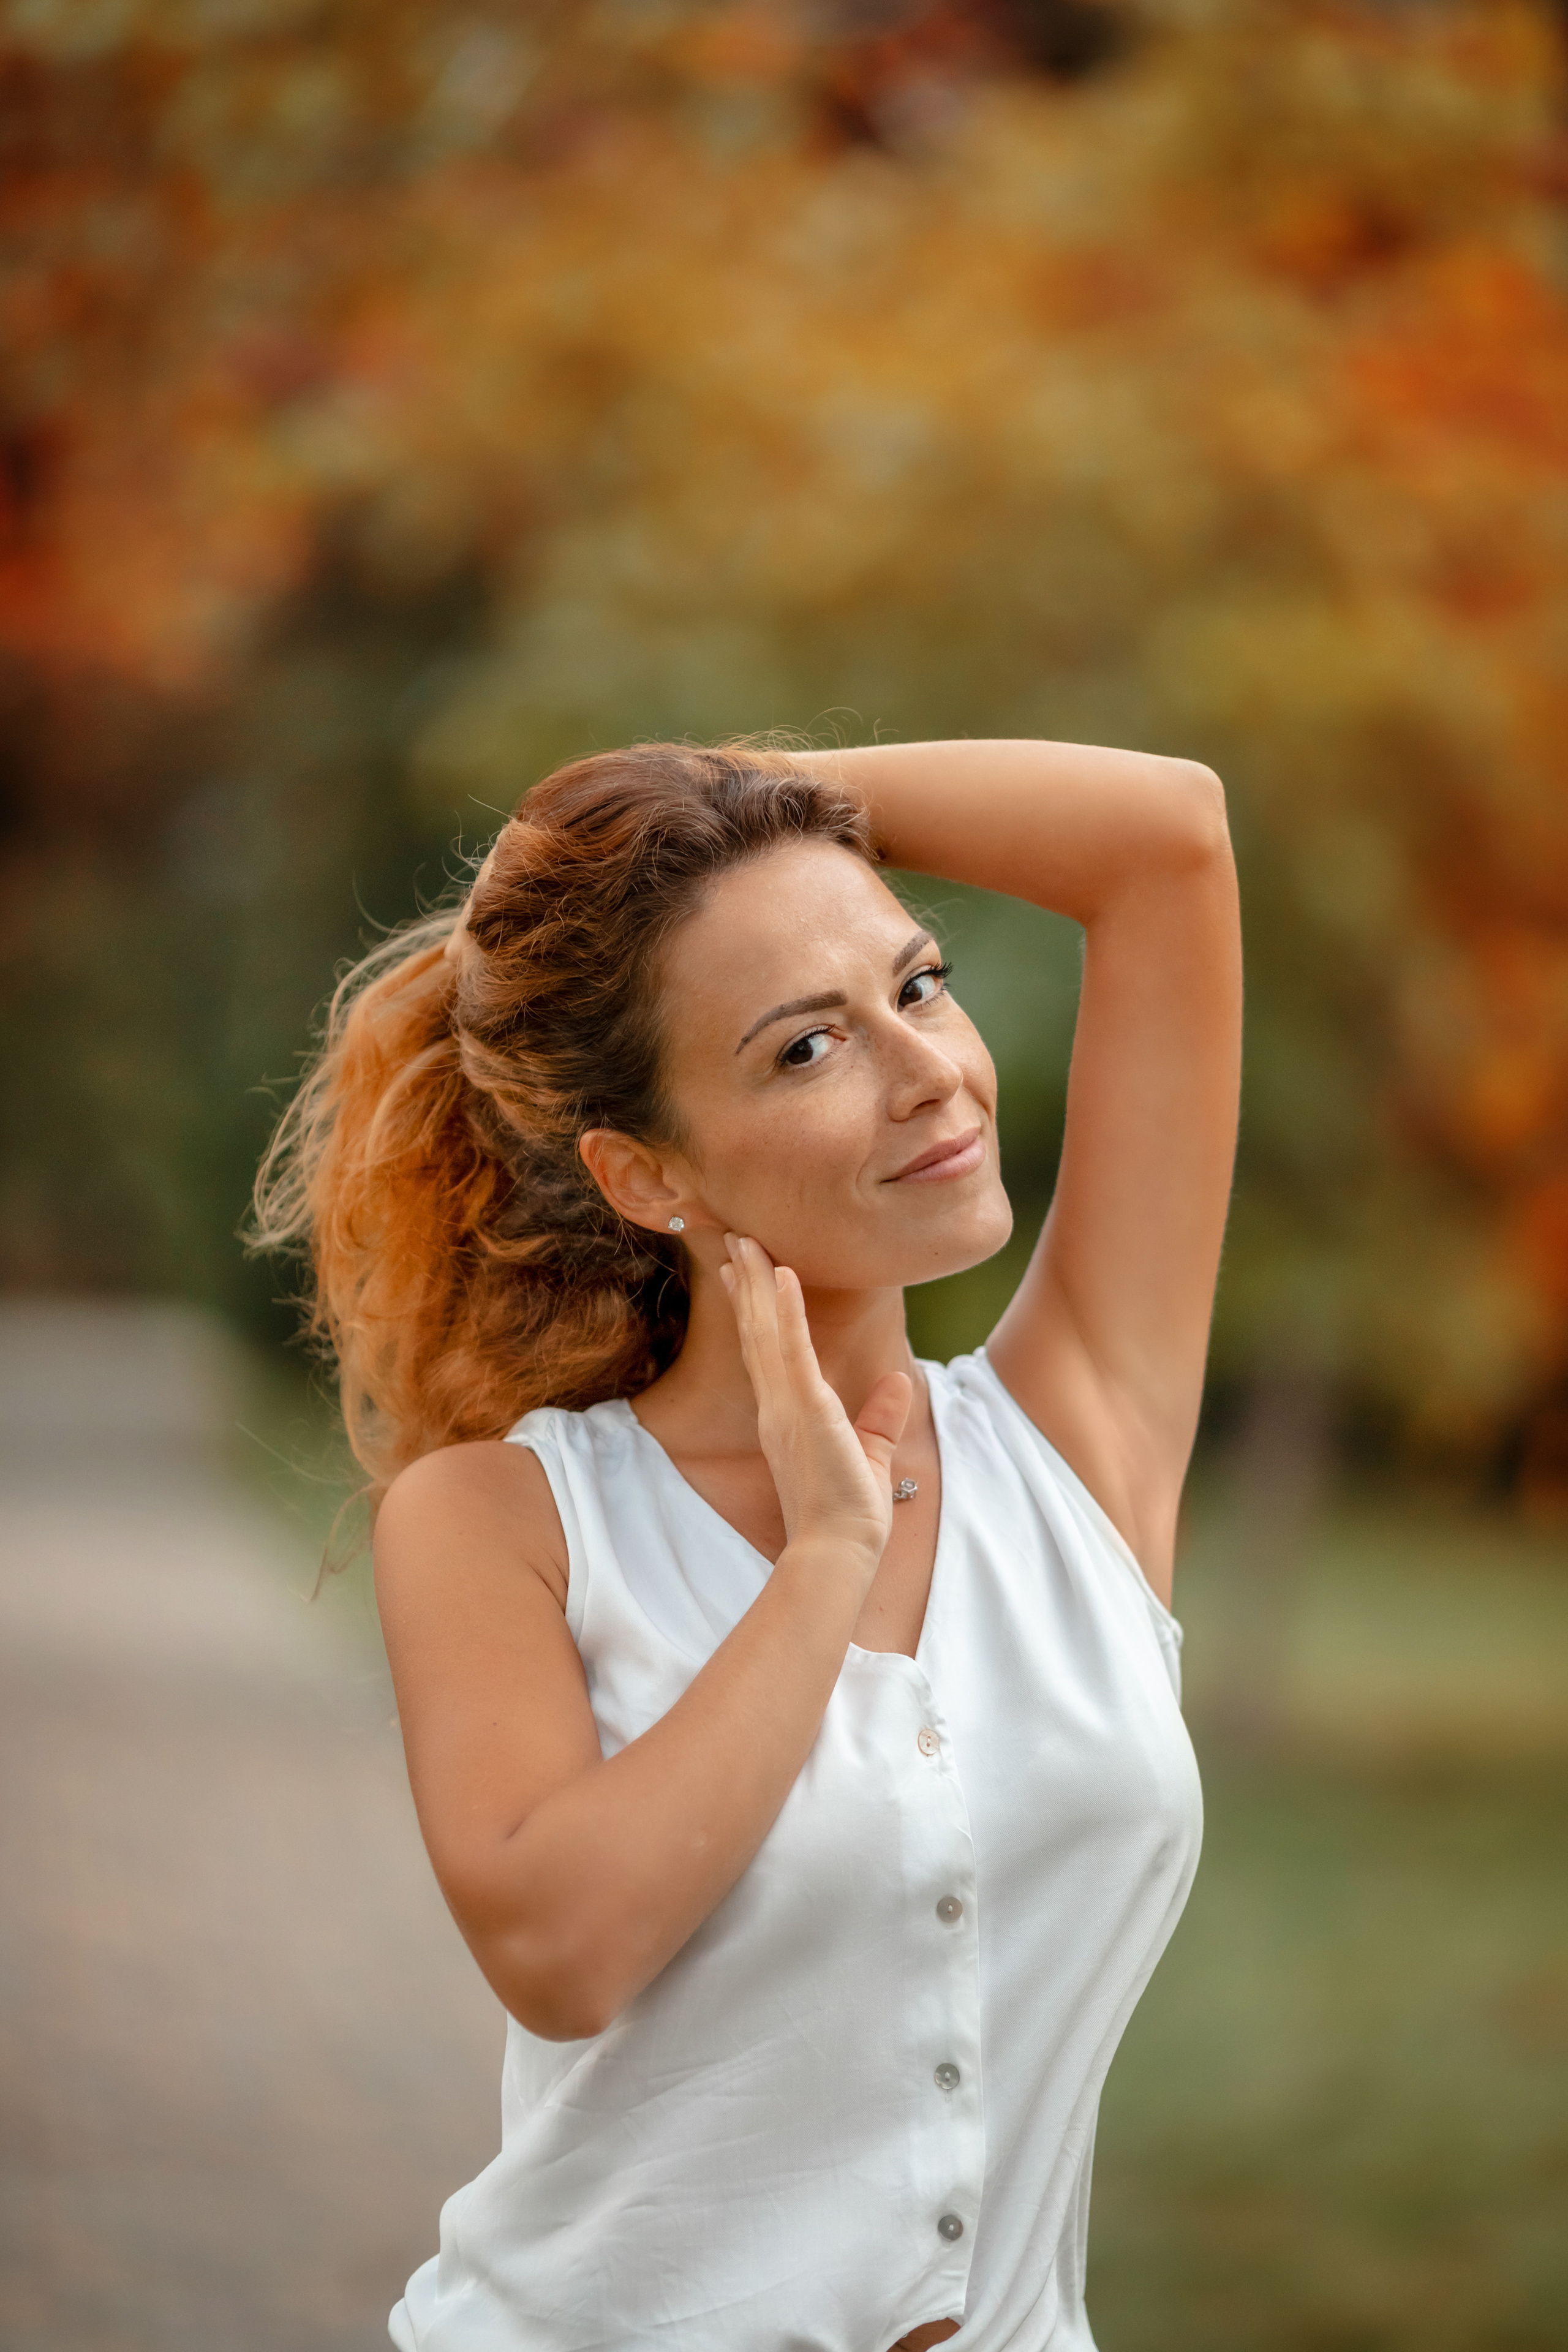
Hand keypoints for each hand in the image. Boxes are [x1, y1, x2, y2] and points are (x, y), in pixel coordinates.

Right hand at [720, 1233, 912, 1570]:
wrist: (838, 1549)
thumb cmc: (848, 1512)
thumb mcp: (871, 1454)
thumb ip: (880, 1418)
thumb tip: (897, 1382)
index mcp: (787, 1416)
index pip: (766, 1352)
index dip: (753, 1311)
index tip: (741, 1275)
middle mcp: (776, 1406)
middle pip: (756, 1332)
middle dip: (745, 1284)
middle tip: (733, 1241)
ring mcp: (786, 1405)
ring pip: (765, 1331)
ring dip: (756, 1283)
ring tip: (745, 1241)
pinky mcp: (806, 1407)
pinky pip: (792, 1349)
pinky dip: (786, 1310)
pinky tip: (782, 1274)